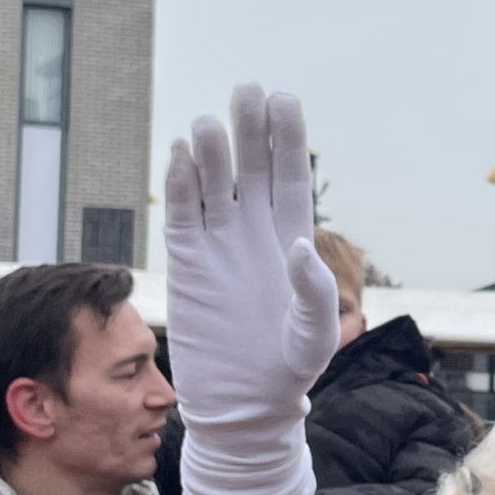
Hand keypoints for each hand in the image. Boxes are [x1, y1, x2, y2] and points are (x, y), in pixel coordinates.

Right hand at [165, 84, 340, 494]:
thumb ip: (314, 291)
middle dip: (251, 131)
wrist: (244, 404)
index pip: (291, 179)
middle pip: (253, 169)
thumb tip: (301, 244)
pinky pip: (181, 215)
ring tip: (210, 124)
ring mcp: (219, 245)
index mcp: (293, 242)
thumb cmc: (289, 371)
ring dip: (211, 153)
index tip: (286, 100)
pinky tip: (180, 154)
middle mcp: (256, 234)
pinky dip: (179, 185)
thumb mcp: (314, 336)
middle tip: (249, 90)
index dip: (289, 140)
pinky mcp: (187, 263)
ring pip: (213, 185)